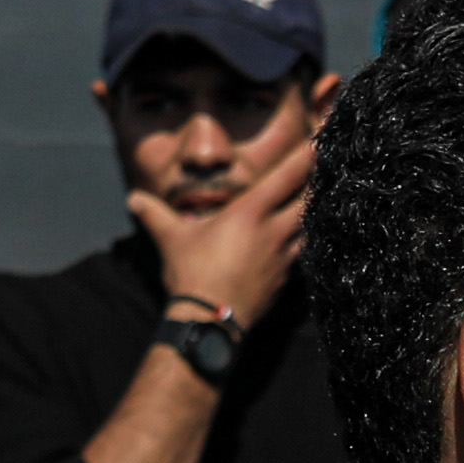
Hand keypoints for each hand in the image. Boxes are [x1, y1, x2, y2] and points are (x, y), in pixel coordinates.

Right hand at [125, 118, 322, 330]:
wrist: (209, 321)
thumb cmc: (192, 274)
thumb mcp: (171, 238)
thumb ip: (154, 214)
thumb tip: (132, 200)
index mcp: (249, 213)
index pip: (286, 177)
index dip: (307, 157)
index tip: (321, 141)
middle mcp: (272, 231)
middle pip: (309, 199)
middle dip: (320, 182)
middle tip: (331, 168)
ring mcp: (282, 257)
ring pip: (310, 227)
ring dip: (316, 212)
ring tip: (324, 200)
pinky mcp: (285, 280)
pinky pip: (304, 254)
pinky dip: (307, 242)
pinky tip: (306, 239)